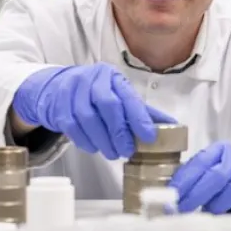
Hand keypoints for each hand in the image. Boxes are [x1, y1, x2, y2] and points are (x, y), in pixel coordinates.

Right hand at [12, 63, 175, 159]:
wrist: (57, 89)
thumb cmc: (95, 94)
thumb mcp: (119, 96)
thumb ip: (142, 110)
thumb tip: (173, 125)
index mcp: (112, 77)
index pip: (128, 97)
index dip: (140, 117)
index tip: (150, 137)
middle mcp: (92, 79)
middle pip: (108, 105)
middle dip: (119, 131)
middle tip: (128, 151)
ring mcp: (72, 91)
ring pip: (88, 117)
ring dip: (102, 140)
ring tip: (113, 153)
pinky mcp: (59, 105)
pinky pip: (72, 126)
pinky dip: (85, 141)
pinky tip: (94, 148)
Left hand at [169, 142, 230, 216]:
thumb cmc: (224, 175)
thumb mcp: (208, 167)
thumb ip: (190, 177)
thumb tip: (166, 198)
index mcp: (220, 150)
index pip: (200, 163)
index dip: (184, 182)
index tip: (170, 199)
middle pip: (217, 176)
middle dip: (196, 195)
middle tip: (181, 211)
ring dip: (217, 205)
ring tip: (206, 213)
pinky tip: (229, 215)